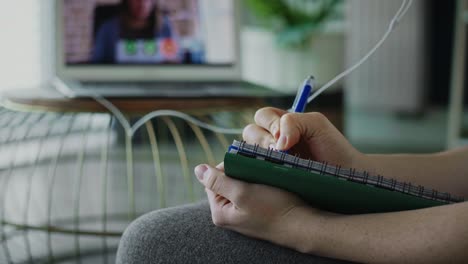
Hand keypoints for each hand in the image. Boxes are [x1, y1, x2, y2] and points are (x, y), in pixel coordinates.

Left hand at [194, 162, 319, 247]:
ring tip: (263, 174)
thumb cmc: (273, 209)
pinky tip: (268, 182)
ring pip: (240, 185)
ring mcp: (242, 214)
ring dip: (249, 176)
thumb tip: (197, 169)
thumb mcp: (242, 193)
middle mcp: (228, 215)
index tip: (244, 164)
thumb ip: (218, 181)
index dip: (226, 168)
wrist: (302, 224)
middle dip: (239, 172)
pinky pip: (251, 191)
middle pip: (225, 182)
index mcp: (219, 212)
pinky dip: (257, 183)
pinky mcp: (255, 211)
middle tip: (255, 168)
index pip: (212, 180)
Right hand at [243, 107, 364, 168]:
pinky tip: (274, 174)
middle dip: (263, 140)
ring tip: (280, 163)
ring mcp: (269, 158)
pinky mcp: (268, 176)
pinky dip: (259, 170)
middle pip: (250, 132)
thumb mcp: (315, 124)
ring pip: (248, 151)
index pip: (262, 116)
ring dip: (261, 155)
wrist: (344, 173)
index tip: (284, 138)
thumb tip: (277, 142)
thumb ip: (293, 121)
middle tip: (280, 152)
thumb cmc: (333, 147)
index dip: (270, 124)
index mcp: (281, 123)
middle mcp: (272, 139)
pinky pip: (253, 171)